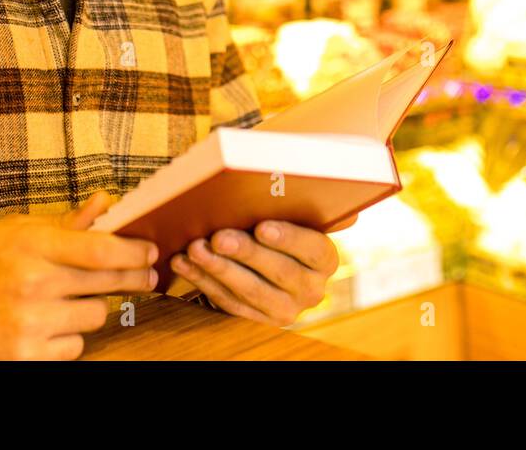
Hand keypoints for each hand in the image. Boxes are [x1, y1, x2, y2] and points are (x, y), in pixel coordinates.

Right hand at [0, 191, 158, 359]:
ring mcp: (31, 323)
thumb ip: (63, 222)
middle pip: (108, 283)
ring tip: (67, 301)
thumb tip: (105, 201)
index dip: (133, 251)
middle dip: (132, 278)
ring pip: (96, 315)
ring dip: (91, 308)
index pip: (100, 249)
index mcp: (30, 247)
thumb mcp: (14, 233)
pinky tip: (48, 326)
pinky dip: (68, 337)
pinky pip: (76, 346)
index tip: (149, 251)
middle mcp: (33, 284)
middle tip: (144, 275)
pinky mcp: (28, 356)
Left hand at [168, 219, 344, 326]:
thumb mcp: (296, 217)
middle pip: (279, 271)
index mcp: (326, 260)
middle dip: (245, 253)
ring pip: (250, 290)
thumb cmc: (279, 227)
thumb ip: (305, 206)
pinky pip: (229, 302)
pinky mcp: (259, 321)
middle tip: (218, 238)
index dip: (288, 238)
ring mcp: (286, 309)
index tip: (261, 227)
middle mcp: (312, 289)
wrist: (271, 264)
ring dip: (218, 269)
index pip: (314, 249)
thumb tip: (341, 205)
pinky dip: (203, 282)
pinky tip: (185, 264)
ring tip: (195, 249)